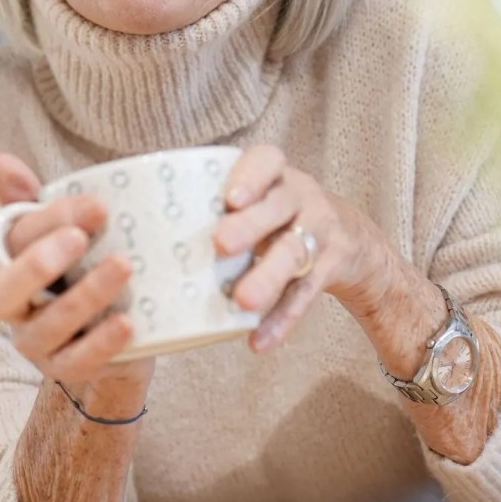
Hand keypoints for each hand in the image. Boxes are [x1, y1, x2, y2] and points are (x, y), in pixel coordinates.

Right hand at [0, 152, 154, 405]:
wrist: (125, 336)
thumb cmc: (88, 271)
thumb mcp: (70, 231)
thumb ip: (36, 200)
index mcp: (11, 265)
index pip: (16, 240)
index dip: (50, 219)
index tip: (97, 204)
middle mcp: (15, 308)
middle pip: (2, 293)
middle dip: (37, 264)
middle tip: (81, 237)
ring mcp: (39, 344)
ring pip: (48, 326)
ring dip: (84, 296)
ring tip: (123, 267)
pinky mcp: (70, 371)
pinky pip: (79, 362)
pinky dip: (102, 343)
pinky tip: (129, 323)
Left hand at [213, 144, 404, 351]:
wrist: (351, 237)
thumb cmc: (280, 215)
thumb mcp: (263, 197)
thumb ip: (221, 208)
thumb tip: (149, 238)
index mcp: (276, 176)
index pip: (267, 161)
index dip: (250, 176)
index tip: (230, 198)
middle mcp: (301, 198)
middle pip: (279, 207)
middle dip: (250, 225)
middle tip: (220, 244)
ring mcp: (319, 232)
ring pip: (294, 252)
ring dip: (268, 276)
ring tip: (243, 301)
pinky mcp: (329, 268)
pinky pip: (305, 293)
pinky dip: (282, 318)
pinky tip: (259, 340)